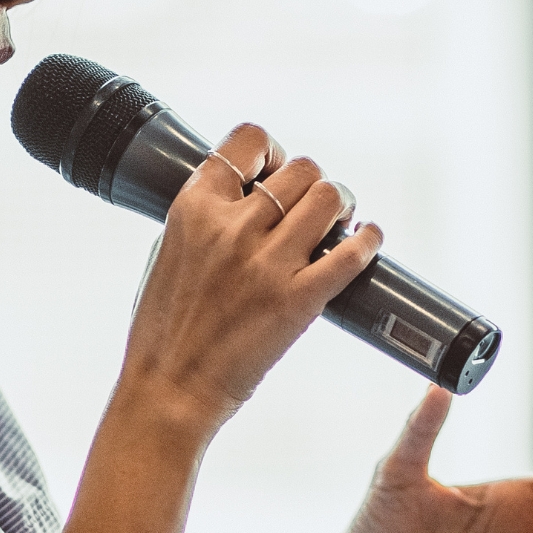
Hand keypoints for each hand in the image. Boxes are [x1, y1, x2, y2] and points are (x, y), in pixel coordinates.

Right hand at [122, 123, 379, 437]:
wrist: (168, 391)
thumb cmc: (164, 331)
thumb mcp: (170, 253)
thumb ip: (205, 219)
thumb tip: (244, 196)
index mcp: (193, 209)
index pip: (248, 140)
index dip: (272, 151)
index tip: (276, 170)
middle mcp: (232, 228)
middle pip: (302, 169)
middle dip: (313, 184)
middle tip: (313, 207)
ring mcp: (266, 265)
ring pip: (330, 198)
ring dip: (342, 205)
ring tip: (339, 223)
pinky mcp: (297, 301)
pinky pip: (350, 254)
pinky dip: (367, 242)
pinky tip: (366, 242)